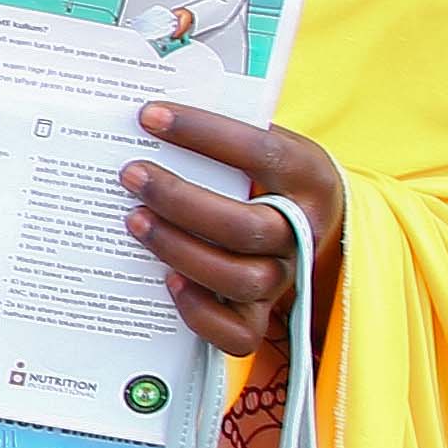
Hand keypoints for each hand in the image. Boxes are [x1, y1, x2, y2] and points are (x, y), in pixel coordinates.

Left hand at [123, 103, 347, 362]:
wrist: (316, 226)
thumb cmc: (269, 175)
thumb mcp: (266, 142)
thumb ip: (225, 133)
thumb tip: (149, 115)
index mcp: (307, 175)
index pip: (260, 152)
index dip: (204, 134)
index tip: (149, 116)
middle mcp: (303, 230)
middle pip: (245, 226)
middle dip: (179, 200)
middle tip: (131, 175)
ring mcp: (286, 276)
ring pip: (241, 278)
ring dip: (180, 250)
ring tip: (134, 220)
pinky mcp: (264, 315)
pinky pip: (239, 332)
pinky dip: (200, 312)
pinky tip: (166, 281)